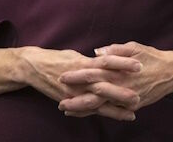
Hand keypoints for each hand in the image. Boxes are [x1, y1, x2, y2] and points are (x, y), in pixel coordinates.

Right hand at [19, 46, 139, 120]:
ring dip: (115, 109)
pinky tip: (111, 119)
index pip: (107, 62)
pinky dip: (99, 114)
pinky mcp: (69, 100)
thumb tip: (106, 60)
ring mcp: (75, 91)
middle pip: (105, 85)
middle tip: (139, 96)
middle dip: (122, 92)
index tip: (139, 64)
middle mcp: (80, 78)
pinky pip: (86, 110)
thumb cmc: (56, 58)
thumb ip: (91, 60)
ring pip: (98, 102)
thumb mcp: (75, 54)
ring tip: (132, 113)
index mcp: (84, 62)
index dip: (123, 63)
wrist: (33, 66)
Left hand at [58, 42, 172, 116]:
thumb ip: (114, 50)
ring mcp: (126, 99)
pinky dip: (98, 113)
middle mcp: (120, 87)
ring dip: (83, 109)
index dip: (76, 75)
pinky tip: (87, 114)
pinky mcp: (131, 105)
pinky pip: (112, 111)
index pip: (92, 74)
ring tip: (67, 111)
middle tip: (59, 101)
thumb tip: (96, 52)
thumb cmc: (152, 57)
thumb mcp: (134, 47)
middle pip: (93, 95)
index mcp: (118, 71)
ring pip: (101, 107)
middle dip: (75, 99)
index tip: (62, 76)